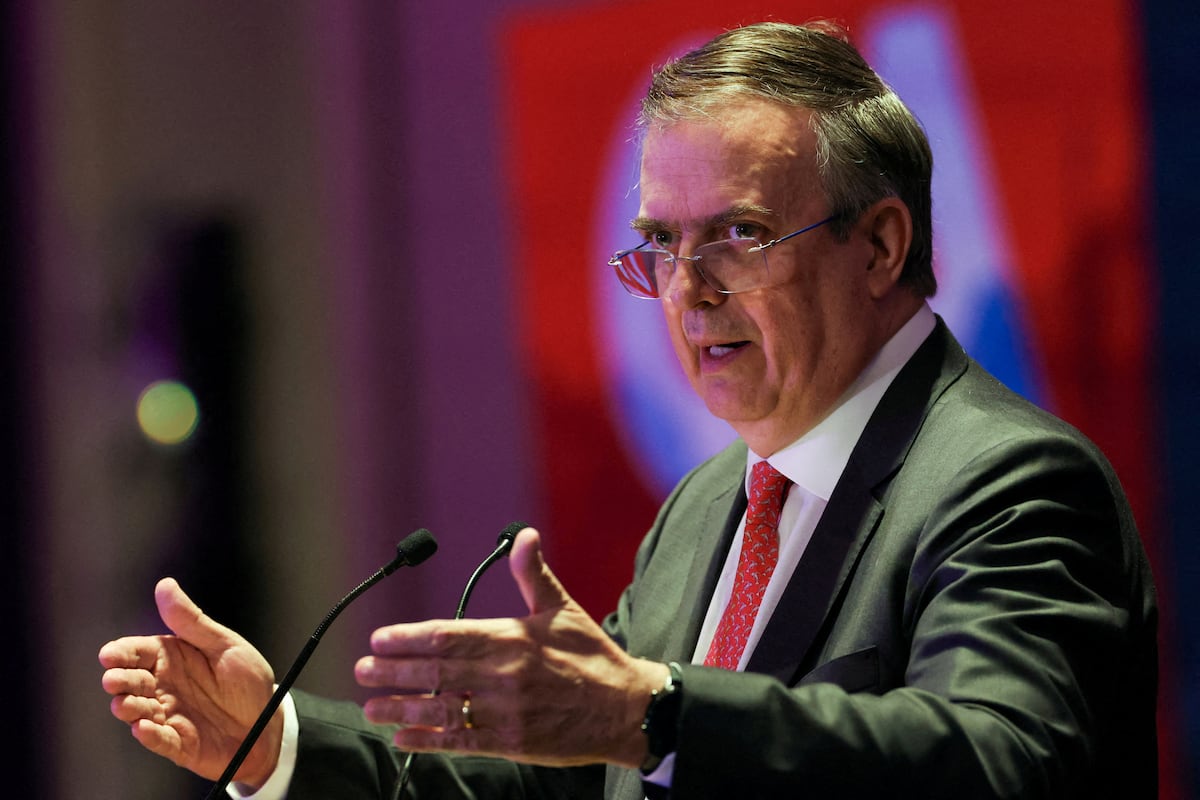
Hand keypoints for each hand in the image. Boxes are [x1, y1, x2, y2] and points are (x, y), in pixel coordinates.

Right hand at [98, 578, 281, 787]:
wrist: (269, 724)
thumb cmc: (247, 681)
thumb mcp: (225, 646)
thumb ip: (192, 621)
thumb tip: (164, 585)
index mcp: (172, 658)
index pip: (137, 651)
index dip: (120, 653)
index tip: (110, 655)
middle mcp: (163, 686)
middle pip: (130, 681)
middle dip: (118, 680)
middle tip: (114, 680)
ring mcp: (168, 715)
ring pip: (136, 711)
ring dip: (128, 708)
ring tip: (127, 704)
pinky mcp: (177, 743)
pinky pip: (159, 740)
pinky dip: (149, 736)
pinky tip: (144, 728)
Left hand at [355, 527, 668, 767]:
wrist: (625, 708)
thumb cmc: (592, 657)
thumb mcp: (563, 609)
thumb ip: (533, 574)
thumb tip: (524, 536)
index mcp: (512, 638)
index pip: (447, 636)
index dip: (408, 639)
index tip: (379, 640)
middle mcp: (503, 675)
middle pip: (436, 673)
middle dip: (394, 673)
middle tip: (362, 671)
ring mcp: (505, 712)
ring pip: (441, 710)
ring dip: (402, 708)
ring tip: (372, 707)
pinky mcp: (511, 743)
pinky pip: (461, 742)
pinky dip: (429, 740)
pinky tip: (404, 738)